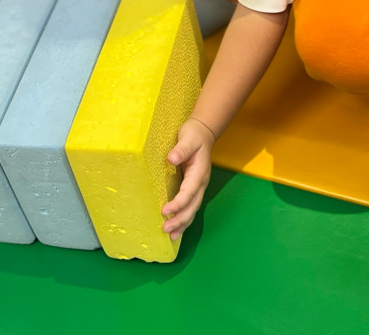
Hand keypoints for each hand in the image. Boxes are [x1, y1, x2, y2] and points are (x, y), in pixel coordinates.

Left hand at [161, 117, 216, 239]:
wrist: (203, 133)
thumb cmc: (194, 135)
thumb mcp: (188, 138)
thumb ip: (181, 149)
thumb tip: (171, 159)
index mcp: (199, 173)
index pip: (189, 192)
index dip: (178, 203)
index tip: (165, 210)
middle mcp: (200, 183)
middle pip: (192, 206)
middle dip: (180, 219)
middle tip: (165, 229)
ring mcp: (198, 187)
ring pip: (192, 210)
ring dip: (183, 223)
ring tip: (171, 236)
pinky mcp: (193, 188)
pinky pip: (189, 207)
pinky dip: (184, 219)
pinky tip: (176, 229)